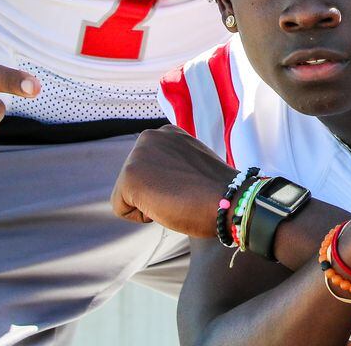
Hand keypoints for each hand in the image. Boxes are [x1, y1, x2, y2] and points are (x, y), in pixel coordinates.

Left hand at [111, 125, 234, 236]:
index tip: (189, 185)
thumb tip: (162, 178)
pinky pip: (121, 208)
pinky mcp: (129, 176)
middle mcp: (149, 137)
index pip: (149, 169)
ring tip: (175, 198)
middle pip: (135, 180)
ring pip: (126, 194)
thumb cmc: (216, 191)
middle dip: (154, 193)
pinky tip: (166, 206)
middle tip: (182, 193)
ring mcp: (138, 155)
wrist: (229, 199)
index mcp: (166, 133)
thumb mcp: (191, 165)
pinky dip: (141, 217)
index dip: (167, 186)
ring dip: (149, 204)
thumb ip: (172, 163)